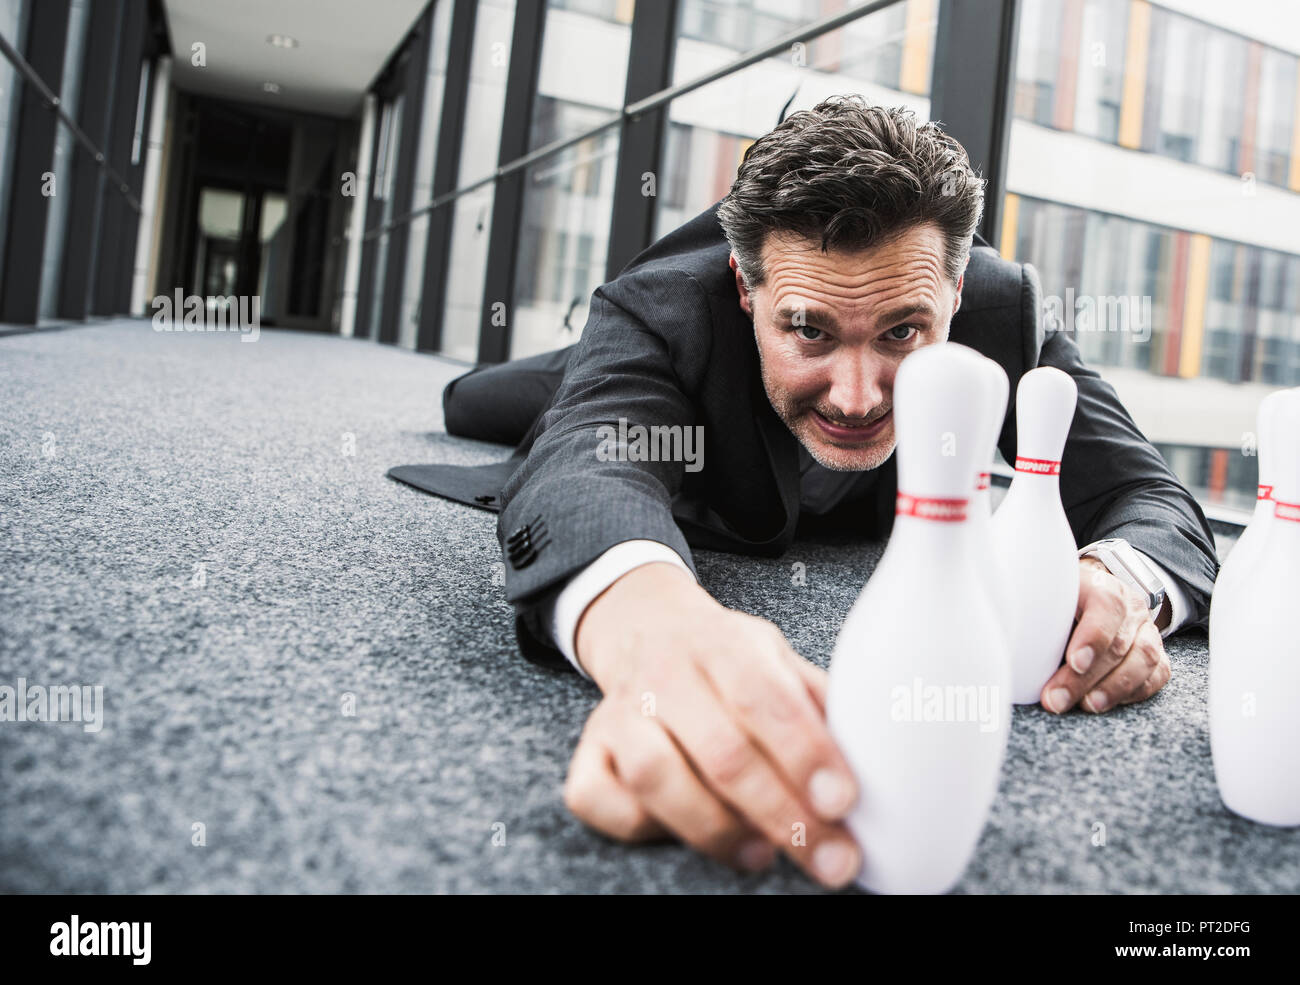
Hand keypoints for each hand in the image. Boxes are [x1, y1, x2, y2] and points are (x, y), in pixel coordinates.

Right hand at [562, 562, 861, 887]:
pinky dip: (640, 827)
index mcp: (722, 645)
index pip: (766, 698)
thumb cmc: (724, 657)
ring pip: (657, 778)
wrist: (643, 626)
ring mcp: (618, 714)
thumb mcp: (776, 655)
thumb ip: (817, 701)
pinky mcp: (587, 751)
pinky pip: (600, 800)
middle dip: (782, 813)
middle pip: (721, 751)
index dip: (806, 754)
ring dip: (717, 828)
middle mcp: (666, 676)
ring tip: (762, 853)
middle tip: (830, 859)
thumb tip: (882, 756)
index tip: (844, 801)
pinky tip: (683, 833)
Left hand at [1041, 557, 1171, 713]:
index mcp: (1099, 585)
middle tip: (1055, 699)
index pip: (1105, 605)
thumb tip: (1002, 642)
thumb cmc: (1059, 598)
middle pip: (1117, 643)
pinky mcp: (1154, 652)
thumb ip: (1030, 611)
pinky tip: (1105, 704)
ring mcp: (1145, 629)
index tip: (1074, 662)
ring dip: (1113, 689)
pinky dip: (1133, 693)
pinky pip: (1156, 675)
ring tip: (1086, 706)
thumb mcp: (1043, 594)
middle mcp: (1129, 605)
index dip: (1092, 636)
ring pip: (1143, 659)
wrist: (1093, 589)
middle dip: (1085, 678)